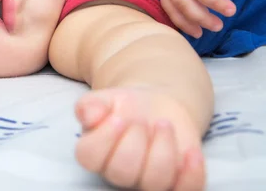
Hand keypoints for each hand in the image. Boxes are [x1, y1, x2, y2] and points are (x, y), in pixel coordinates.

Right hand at [75, 87, 205, 189]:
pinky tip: (191, 153)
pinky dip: (191, 175)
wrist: (156, 107)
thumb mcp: (104, 99)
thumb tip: (88, 117)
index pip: (89, 157)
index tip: (118, 117)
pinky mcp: (176, 182)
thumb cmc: (124, 106)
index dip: (104, 138)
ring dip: (163, 150)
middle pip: (121, 173)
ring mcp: (147, 181)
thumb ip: (90, 105)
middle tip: (141, 121)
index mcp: (94, 153)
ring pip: (154, 182)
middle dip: (134, 142)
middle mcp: (117, 173)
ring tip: (163, 124)